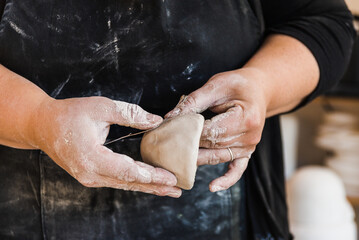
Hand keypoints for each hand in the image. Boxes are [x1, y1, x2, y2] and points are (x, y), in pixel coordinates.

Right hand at [31, 96, 181, 197]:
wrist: (42, 126)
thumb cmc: (69, 114)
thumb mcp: (100, 107)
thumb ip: (130, 114)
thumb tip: (156, 121)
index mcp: (91, 157)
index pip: (128, 171)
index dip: (151, 175)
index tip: (170, 178)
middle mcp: (90, 173)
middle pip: (128, 182)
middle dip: (155, 186)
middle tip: (177, 189)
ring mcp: (89, 177)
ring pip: (124, 184)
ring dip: (147, 186)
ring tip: (168, 189)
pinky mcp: (90, 176)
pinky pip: (117, 181)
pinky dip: (135, 182)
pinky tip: (148, 183)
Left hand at [166, 69, 267, 191]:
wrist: (258, 90)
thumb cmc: (238, 85)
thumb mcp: (216, 85)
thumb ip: (194, 101)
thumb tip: (171, 117)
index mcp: (245, 117)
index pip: (210, 130)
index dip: (189, 132)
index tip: (169, 132)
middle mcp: (250, 136)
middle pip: (213, 145)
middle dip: (188, 146)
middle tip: (166, 150)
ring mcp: (249, 146)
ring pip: (218, 157)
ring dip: (198, 160)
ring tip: (177, 165)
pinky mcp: (247, 151)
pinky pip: (237, 169)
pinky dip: (226, 180)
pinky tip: (213, 187)